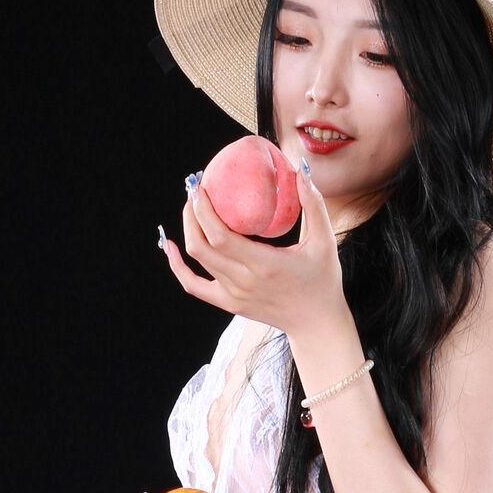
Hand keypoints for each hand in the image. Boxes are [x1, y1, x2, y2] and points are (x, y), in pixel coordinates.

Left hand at [158, 150, 346, 337]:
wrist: (315, 323)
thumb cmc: (323, 280)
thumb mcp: (324, 241)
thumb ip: (313, 205)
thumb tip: (301, 169)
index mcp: (264, 265)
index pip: (220, 235)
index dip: (204, 210)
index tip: (201, 186)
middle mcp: (243, 281)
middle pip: (201, 245)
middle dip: (192, 212)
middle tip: (195, 189)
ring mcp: (233, 295)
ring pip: (196, 261)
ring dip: (188, 230)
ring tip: (192, 207)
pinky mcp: (229, 303)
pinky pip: (194, 285)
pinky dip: (178, 266)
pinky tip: (169, 247)